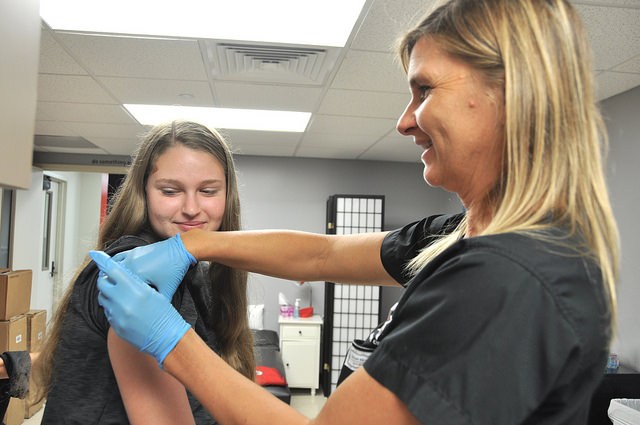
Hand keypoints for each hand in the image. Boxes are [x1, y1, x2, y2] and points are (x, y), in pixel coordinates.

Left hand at [91, 251, 190, 365]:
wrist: (167, 336)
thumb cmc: (164, 313)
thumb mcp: (154, 293)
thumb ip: (136, 284)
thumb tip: (121, 276)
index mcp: (135, 289)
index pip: (113, 271)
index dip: (105, 264)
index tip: (99, 258)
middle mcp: (123, 301)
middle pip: (103, 284)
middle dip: (104, 280)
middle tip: (109, 278)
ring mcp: (118, 315)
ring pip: (102, 298)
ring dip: (107, 294)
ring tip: (116, 294)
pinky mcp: (116, 326)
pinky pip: (107, 312)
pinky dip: (112, 307)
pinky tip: (122, 307)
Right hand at [112, 233, 196, 299]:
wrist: (180, 250)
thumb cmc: (175, 270)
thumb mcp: (167, 289)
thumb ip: (158, 302)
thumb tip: (152, 315)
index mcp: (137, 274)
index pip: (120, 288)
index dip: (116, 297)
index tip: (111, 304)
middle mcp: (131, 263)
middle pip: (112, 277)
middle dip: (109, 286)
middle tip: (106, 295)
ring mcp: (132, 255)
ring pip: (113, 267)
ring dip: (108, 275)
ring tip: (107, 284)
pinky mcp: (135, 251)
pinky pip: (118, 257)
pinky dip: (114, 264)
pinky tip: (113, 270)